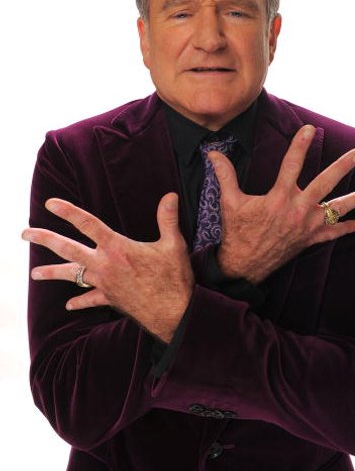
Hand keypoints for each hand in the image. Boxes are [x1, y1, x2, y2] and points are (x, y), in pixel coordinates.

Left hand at [22, 193, 193, 342]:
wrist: (173, 314)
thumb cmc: (173, 278)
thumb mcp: (173, 244)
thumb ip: (168, 218)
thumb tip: (171, 195)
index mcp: (117, 248)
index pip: (87, 224)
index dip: (68, 212)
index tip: (51, 203)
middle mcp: (104, 265)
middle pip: (68, 249)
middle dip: (45, 239)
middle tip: (25, 233)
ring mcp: (104, 284)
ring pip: (71, 276)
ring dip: (52, 273)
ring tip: (34, 273)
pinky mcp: (109, 299)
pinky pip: (89, 300)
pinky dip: (79, 301)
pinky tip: (69, 305)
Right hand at [209, 125, 354, 283]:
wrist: (243, 265)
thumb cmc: (237, 232)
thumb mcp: (230, 202)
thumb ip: (225, 174)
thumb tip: (213, 152)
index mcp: (278, 198)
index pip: (291, 165)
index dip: (300, 145)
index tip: (309, 129)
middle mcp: (297, 210)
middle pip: (326, 184)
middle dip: (343, 167)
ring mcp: (306, 226)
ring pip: (337, 210)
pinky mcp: (308, 240)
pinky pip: (331, 234)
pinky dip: (346, 229)